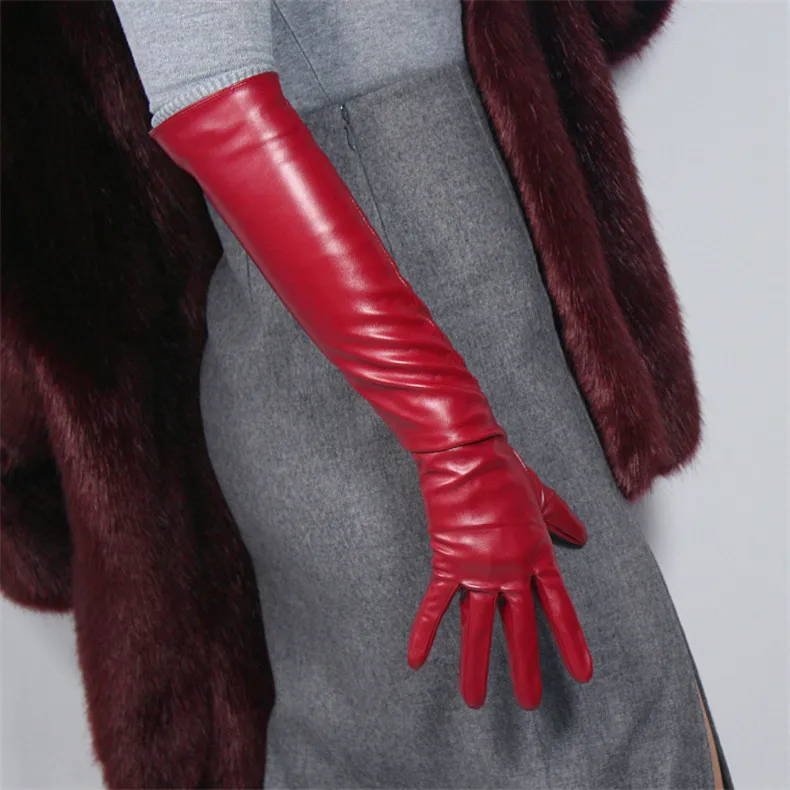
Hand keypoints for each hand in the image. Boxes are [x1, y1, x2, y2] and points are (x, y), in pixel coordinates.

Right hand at [407, 435, 592, 708]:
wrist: (466, 456)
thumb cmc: (505, 470)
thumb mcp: (543, 496)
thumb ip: (562, 520)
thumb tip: (581, 536)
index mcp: (537, 555)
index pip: (558, 608)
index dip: (570, 642)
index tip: (582, 673)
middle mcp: (510, 570)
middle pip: (519, 628)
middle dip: (525, 668)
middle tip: (530, 703)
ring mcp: (478, 570)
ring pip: (477, 628)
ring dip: (476, 666)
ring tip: (475, 702)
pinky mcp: (447, 563)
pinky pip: (435, 604)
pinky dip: (424, 632)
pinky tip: (415, 660)